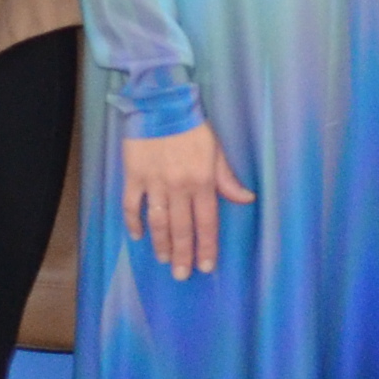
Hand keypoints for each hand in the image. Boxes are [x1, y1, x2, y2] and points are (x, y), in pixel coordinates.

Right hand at [123, 120, 255, 274]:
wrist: (161, 103)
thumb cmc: (192, 127)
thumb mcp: (216, 151)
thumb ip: (228, 179)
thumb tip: (247, 199)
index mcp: (202, 181)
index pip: (207, 222)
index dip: (207, 246)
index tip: (206, 266)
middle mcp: (179, 187)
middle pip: (182, 229)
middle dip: (183, 255)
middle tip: (181, 275)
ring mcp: (154, 183)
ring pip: (158, 222)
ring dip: (161, 244)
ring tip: (163, 260)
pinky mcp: (134, 176)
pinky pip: (132, 205)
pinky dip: (133, 223)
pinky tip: (137, 236)